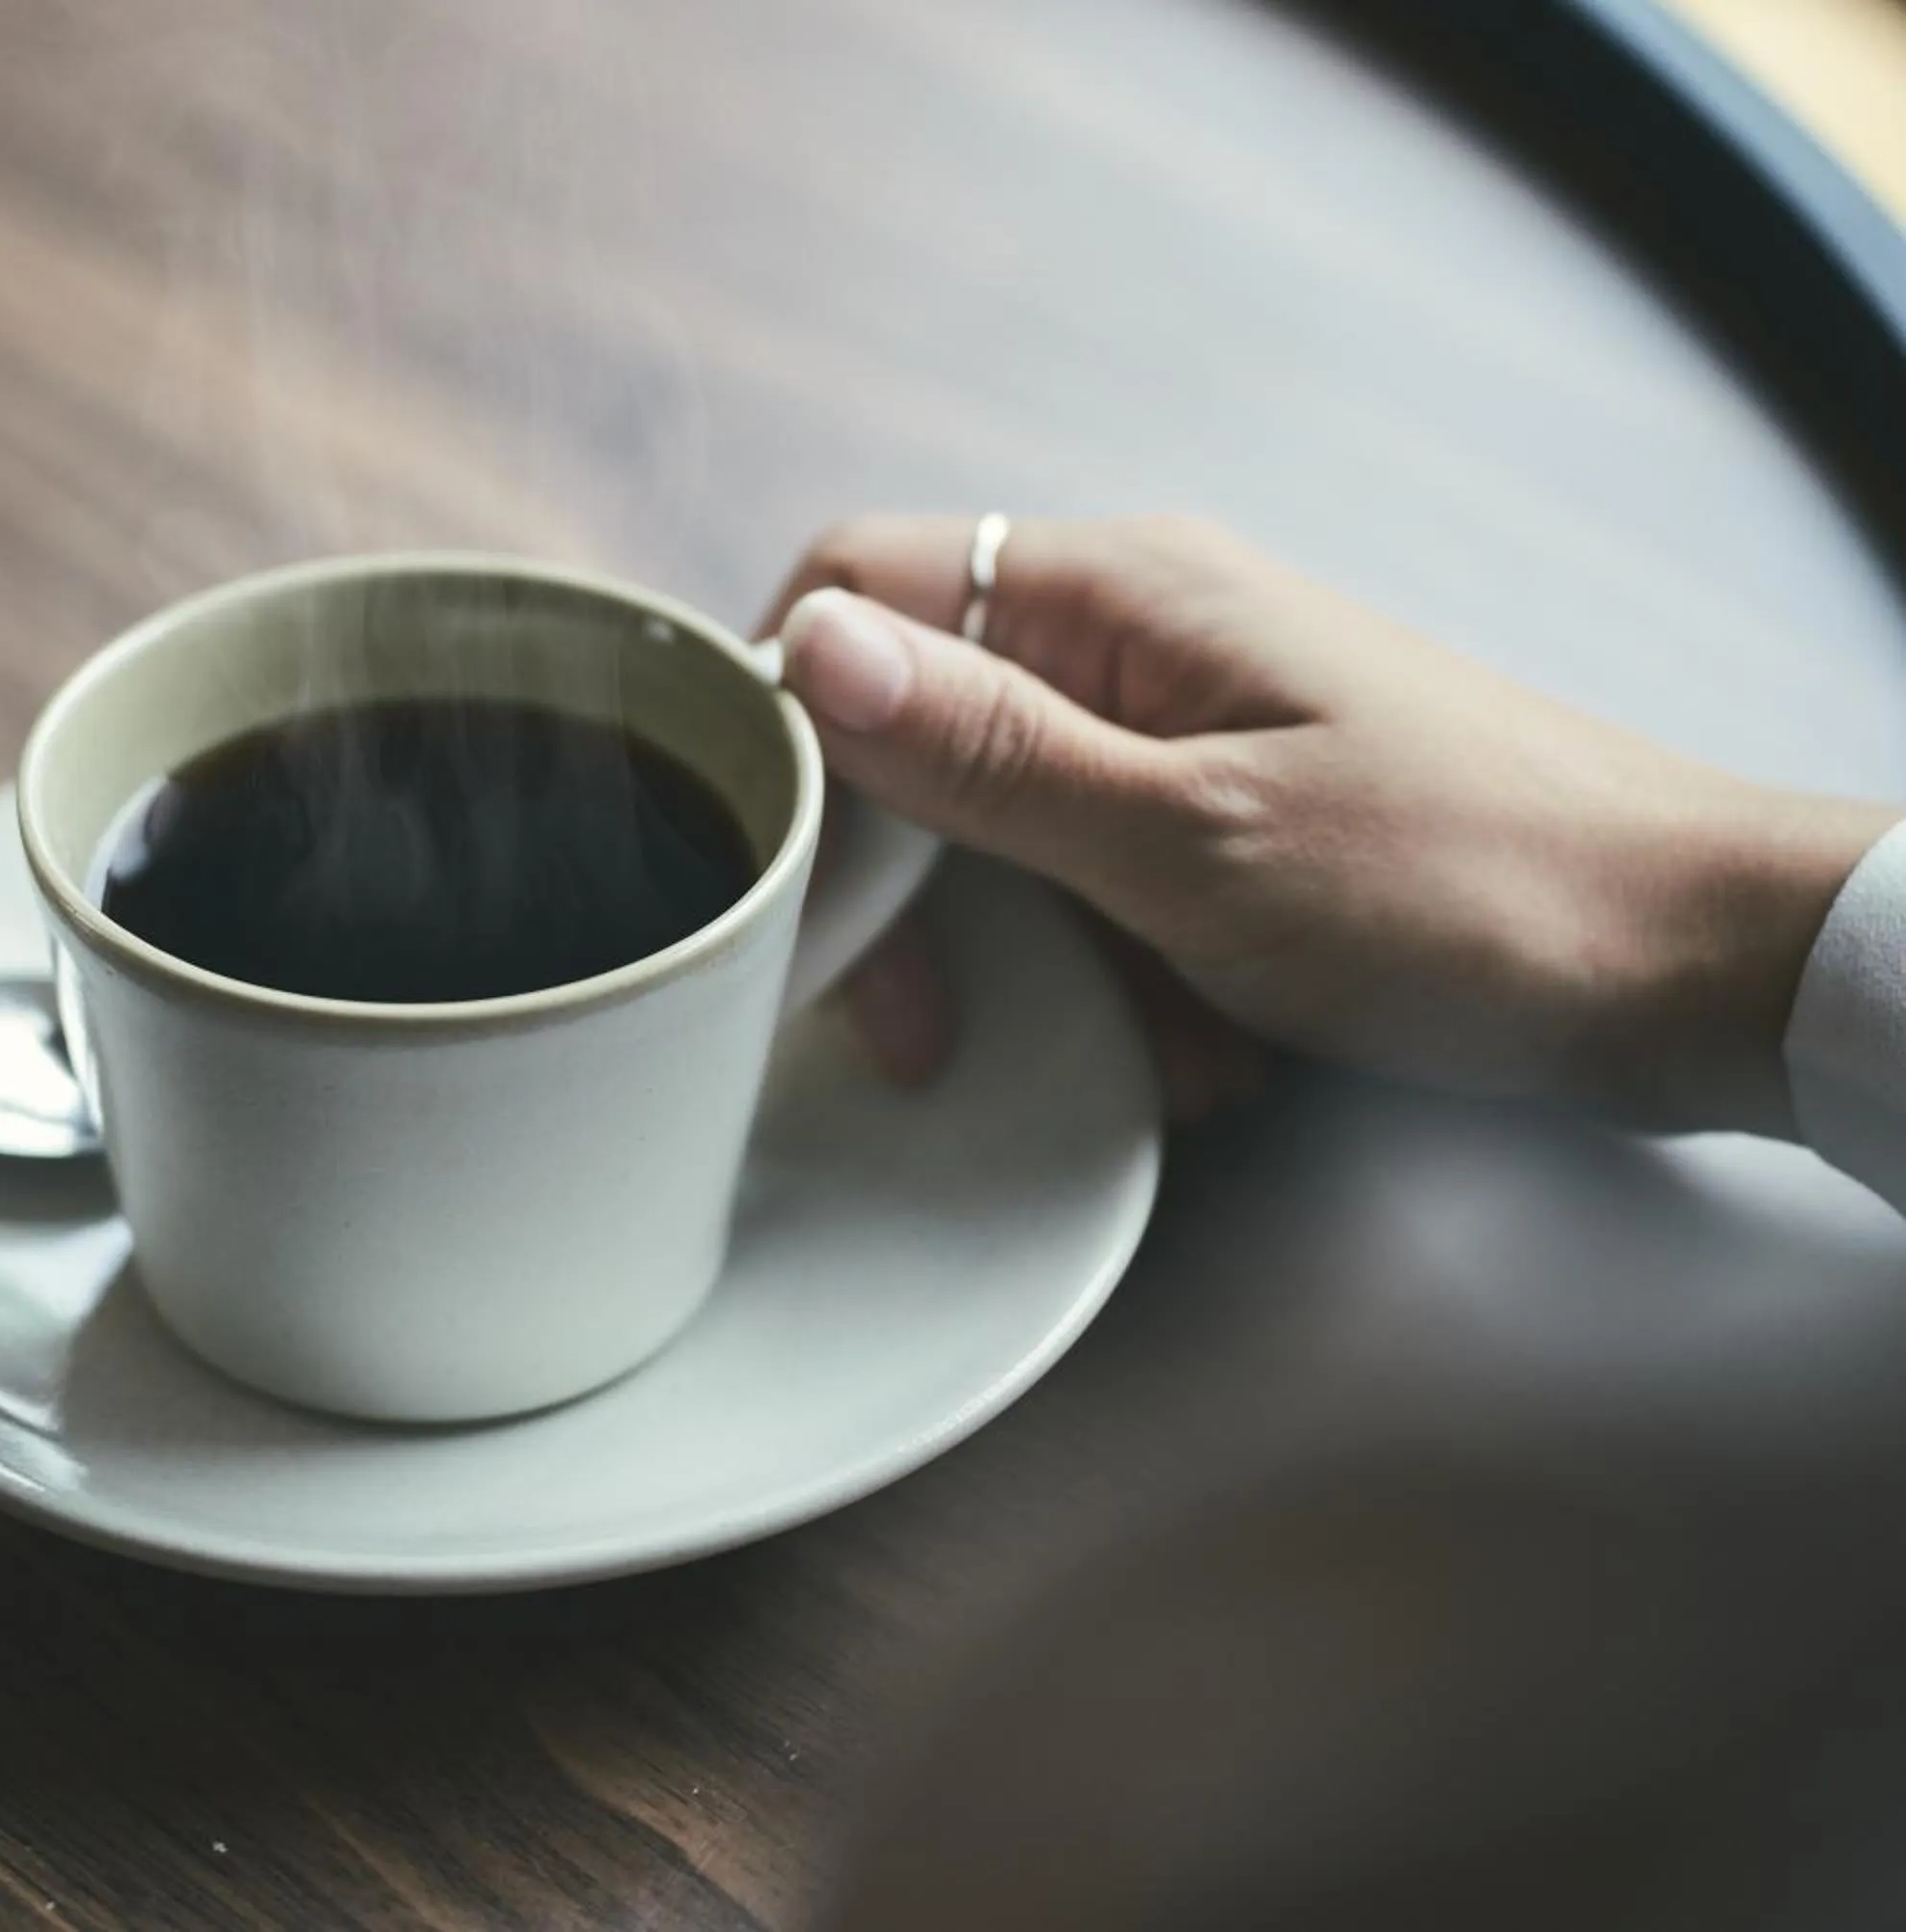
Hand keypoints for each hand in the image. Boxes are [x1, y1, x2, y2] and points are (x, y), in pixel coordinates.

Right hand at [761, 514, 1898, 1132]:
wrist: (1697, 968)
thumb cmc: (1467, 893)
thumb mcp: (1192, 842)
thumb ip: (988, 755)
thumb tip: (801, 650)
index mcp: (1116, 598)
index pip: (855, 588)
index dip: (786, 724)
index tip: (787, 879)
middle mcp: (1137, 636)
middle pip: (915, 730)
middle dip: (920, 895)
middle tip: (930, 1027)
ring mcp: (1188, 724)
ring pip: (1006, 832)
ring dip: (1042, 961)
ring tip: (1148, 1048)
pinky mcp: (1233, 812)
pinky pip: (1103, 885)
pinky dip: (1128, 980)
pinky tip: (1207, 1052)